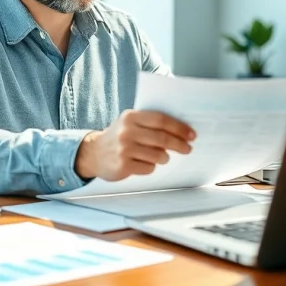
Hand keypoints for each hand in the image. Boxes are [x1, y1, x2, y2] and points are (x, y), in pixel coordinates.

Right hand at [75, 110, 195, 181]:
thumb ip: (150, 124)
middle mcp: (127, 132)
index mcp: (131, 117)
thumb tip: (181, 131)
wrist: (93, 153)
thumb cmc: (118, 137)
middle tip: (188, 148)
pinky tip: (142, 163)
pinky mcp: (123, 166)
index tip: (191, 134)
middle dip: (179, 144)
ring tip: (161, 156)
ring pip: (157, 155)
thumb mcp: (130, 123)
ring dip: (164, 157)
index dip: (179, 128)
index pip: (161, 120)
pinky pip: (148, 167)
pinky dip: (150, 166)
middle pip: (162, 138)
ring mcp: (124, 149)